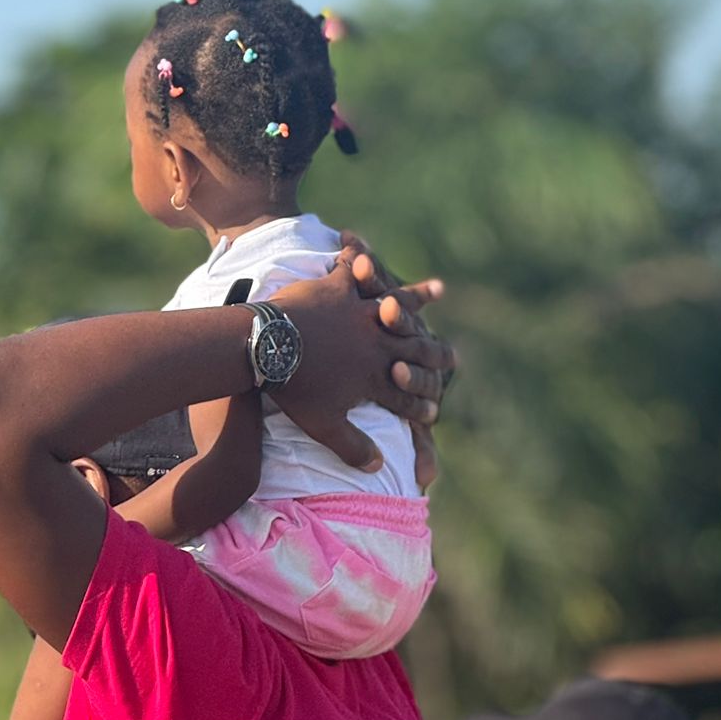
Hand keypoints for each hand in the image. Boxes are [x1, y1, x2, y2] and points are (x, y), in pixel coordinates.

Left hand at [269, 249, 452, 474]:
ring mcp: (359, 313)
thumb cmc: (293, 390)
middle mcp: (376, 342)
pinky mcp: (337, 289)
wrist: (266, 350)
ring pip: (396, 303)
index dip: (419, 406)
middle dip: (435, 354)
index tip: (432, 414)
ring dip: (416, 297)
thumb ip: (353, 446)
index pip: (406, 396)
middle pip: (414, 348)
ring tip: (438, 290)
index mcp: (375, 376)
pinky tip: (363, 252)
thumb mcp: (323, 425)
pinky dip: (359, 260)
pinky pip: (352, 271)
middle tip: (454, 356)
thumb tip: (378, 468)